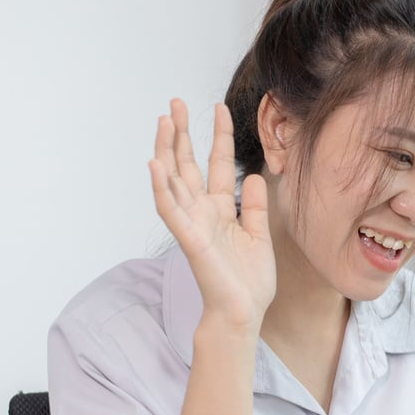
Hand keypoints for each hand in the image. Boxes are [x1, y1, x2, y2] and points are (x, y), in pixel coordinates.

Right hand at [148, 99, 275, 333]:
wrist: (243, 312)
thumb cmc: (249, 280)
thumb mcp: (259, 235)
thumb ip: (256, 206)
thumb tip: (257, 177)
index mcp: (221, 209)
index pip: (218, 164)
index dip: (219, 136)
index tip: (219, 108)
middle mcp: (203, 211)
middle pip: (188, 164)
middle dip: (182, 133)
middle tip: (175, 102)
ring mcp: (193, 223)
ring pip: (174, 180)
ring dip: (166, 150)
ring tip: (162, 120)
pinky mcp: (189, 238)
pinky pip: (170, 210)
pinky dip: (161, 187)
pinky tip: (155, 164)